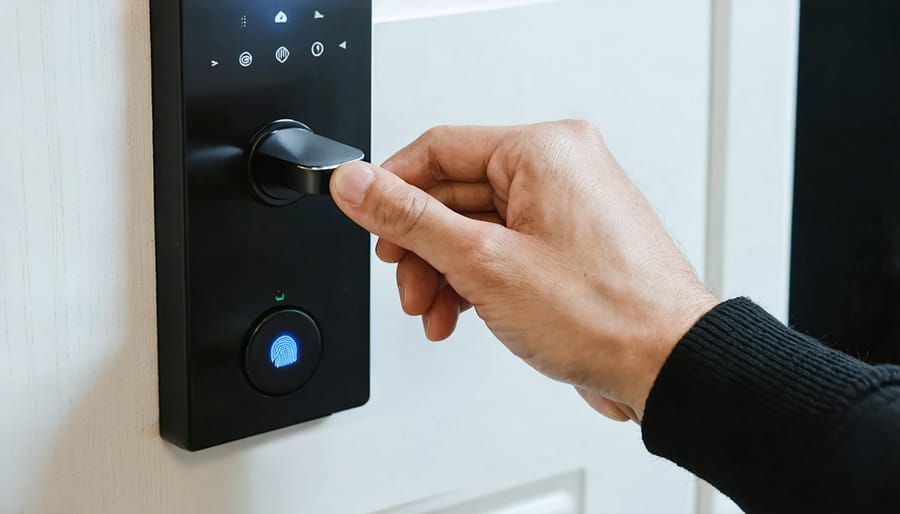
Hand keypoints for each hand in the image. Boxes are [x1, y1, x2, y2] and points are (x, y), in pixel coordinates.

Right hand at [330, 121, 718, 421]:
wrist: (667, 365)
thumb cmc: (605, 313)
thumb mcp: (484, 262)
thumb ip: (410, 219)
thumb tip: (356, 185)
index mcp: (545, 150)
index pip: (439, 149)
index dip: (392, 187)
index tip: (364, 217)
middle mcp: (560, 170)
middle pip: (455, 194)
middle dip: (422, 248)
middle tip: (407, 284)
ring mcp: (567, 209)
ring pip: (476, 227)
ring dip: (445, 272)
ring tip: (433, 312)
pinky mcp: (569, 245)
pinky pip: (504, 248)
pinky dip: (476, 280)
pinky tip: (460, 315)